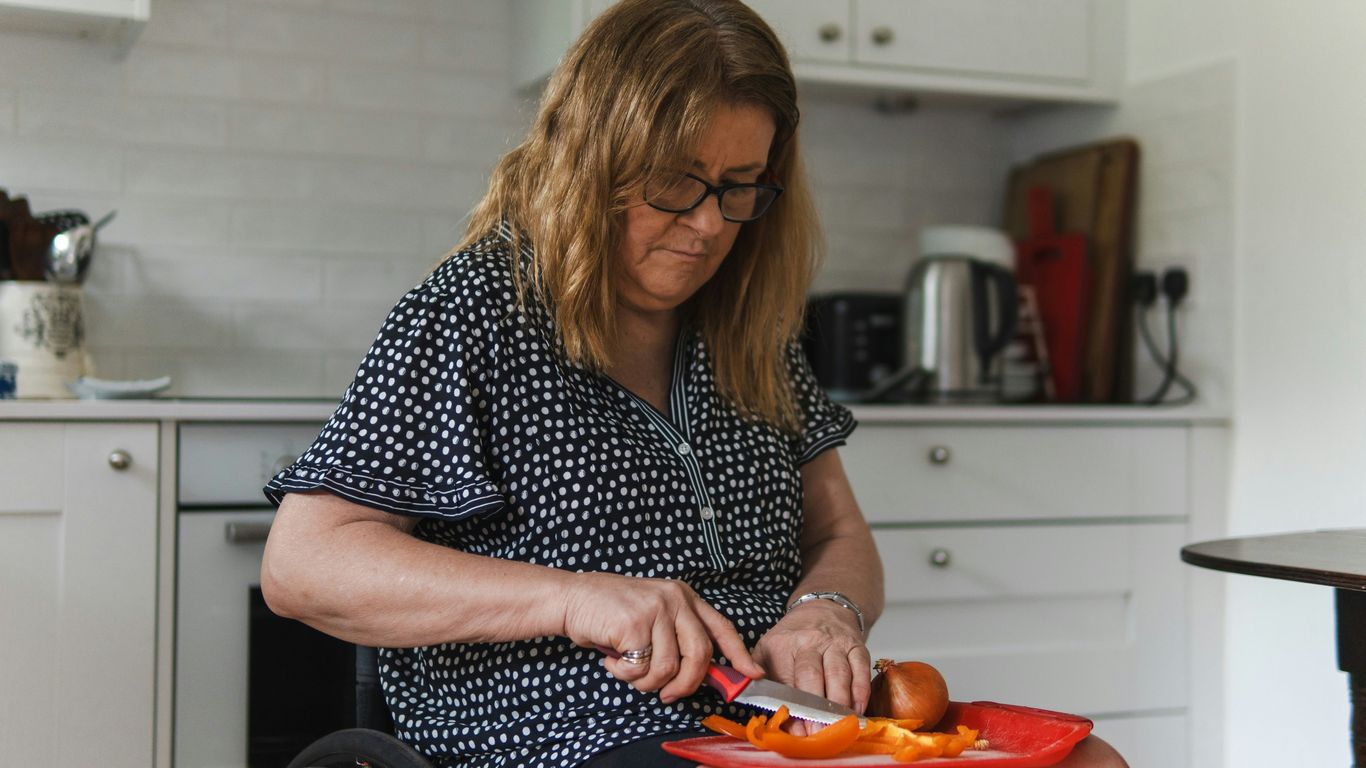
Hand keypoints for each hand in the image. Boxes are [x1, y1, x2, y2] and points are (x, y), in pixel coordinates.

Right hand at [561, 572, 763, 703]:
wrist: (572, 597)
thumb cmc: (611, 613)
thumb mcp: (653, 617)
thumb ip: (677, 638)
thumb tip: (702, 674)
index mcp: (684, 597)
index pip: (722, 627)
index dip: (739, 654)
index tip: (751, 674)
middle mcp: (676, 599)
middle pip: (700, 655)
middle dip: (686, 685)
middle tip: (668, 695)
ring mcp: (656, 609)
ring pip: (668, 668)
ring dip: (646, 681)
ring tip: (628, 669)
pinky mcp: (636, 623)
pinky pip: (640, 669)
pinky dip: (624, 674)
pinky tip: (613, 660)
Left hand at [752, 600, 870, 731]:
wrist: (821, 609)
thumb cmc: (792, 640)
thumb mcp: (768, 655)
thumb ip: (770, 688)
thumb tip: (784, 726)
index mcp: (782, 645)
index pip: (786, 679)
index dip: (793, 708)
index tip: (799, 732)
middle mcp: (808, 640)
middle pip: (812, 675)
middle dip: (815, 709)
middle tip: (820, 735)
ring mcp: (835, 642)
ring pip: (839, 675)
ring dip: (840, 705)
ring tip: (839, 727)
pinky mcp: (856, 646)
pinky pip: (861, 671)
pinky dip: (861, 693)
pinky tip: (858, 711)